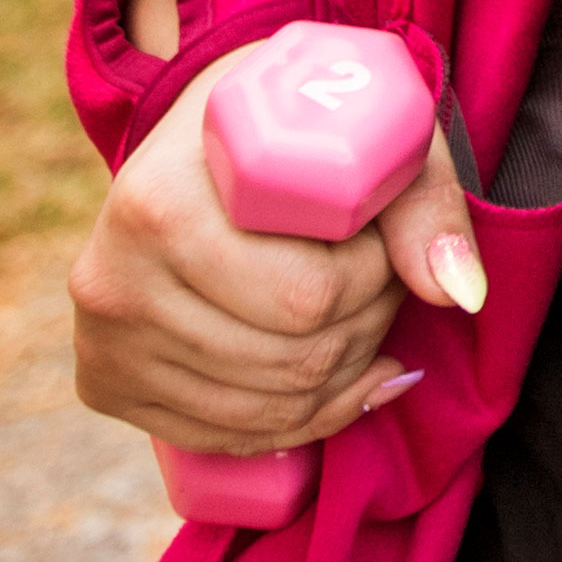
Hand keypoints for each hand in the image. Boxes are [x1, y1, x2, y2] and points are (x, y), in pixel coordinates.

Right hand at [67, 26, 480, 457]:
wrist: (206, 133)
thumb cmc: (296, 124)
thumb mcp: (368, 127)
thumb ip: (422, 202)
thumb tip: (459, 295)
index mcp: (160, 202)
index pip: (309, 295)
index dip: (375, 276)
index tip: (379, 236)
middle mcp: (112, 277)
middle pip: (292, 358)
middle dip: (368, 324)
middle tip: (382, 278)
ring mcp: (102, 339)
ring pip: (268, 408)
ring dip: (344, 371)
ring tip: (360, 313)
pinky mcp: (104, 385)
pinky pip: (228, 437)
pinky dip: (303, 418)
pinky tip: (337, 375)